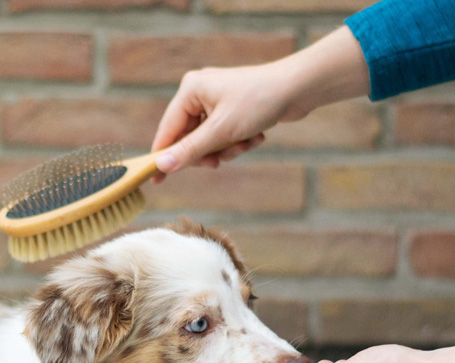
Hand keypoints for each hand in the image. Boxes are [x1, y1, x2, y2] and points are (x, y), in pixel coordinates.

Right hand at [151, 27, 369, 182]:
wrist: (298, 88)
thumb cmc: (258, 102)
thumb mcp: (221, 131)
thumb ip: (190, 150)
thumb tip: (162, 166)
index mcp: (190, 90)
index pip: (168, 130)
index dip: (163, 156)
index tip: (155, 181)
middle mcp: (199, 92)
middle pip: (189, 138)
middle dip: (209, 152)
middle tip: (219, 161)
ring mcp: (216, 100)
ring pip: (210, 140)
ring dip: (228, 149)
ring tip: (247, 142)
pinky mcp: (233, 108)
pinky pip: (225, 135)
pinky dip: (238, 141)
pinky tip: (257, 136)